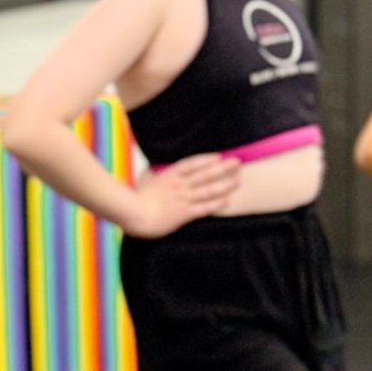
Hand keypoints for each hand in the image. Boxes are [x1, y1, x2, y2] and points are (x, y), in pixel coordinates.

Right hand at [123, 154, 239, 235]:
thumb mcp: (144, 182)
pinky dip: (216, 203)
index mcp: (169, 176)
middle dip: (222, 167)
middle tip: (236, 162)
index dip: (206, 159)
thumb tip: (154, 172)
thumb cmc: (134, 199)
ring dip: (224, 185)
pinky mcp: (184, 213)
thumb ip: (153, 176)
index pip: (191, 164)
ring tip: (237, 181)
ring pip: (208, 189)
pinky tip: (227, 201)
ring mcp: (183, 198)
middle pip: (205, 174)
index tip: (218, 156)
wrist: (134, 213)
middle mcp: (179, 185)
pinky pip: (204, 207)